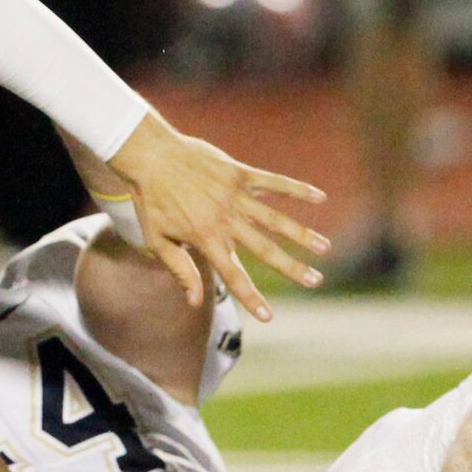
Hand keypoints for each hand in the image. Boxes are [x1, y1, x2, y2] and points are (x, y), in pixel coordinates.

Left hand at [105, 113, 327, 319]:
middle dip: (292, 267)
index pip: (233, 274)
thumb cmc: (150, 199)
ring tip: (324, 247)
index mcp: (205, 238)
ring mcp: (235, 195)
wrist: (147, 154)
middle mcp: (225, 219)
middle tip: (316, 281)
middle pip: (265, 249)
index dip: (250, 297)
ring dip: (302, 233)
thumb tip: (194, 302)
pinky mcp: (239, 173)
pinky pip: (273, 182)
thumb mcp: (157, 239)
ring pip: (275, 218)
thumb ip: (180, 269)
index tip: (269, 317)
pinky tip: (320, 196)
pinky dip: (296, 188)